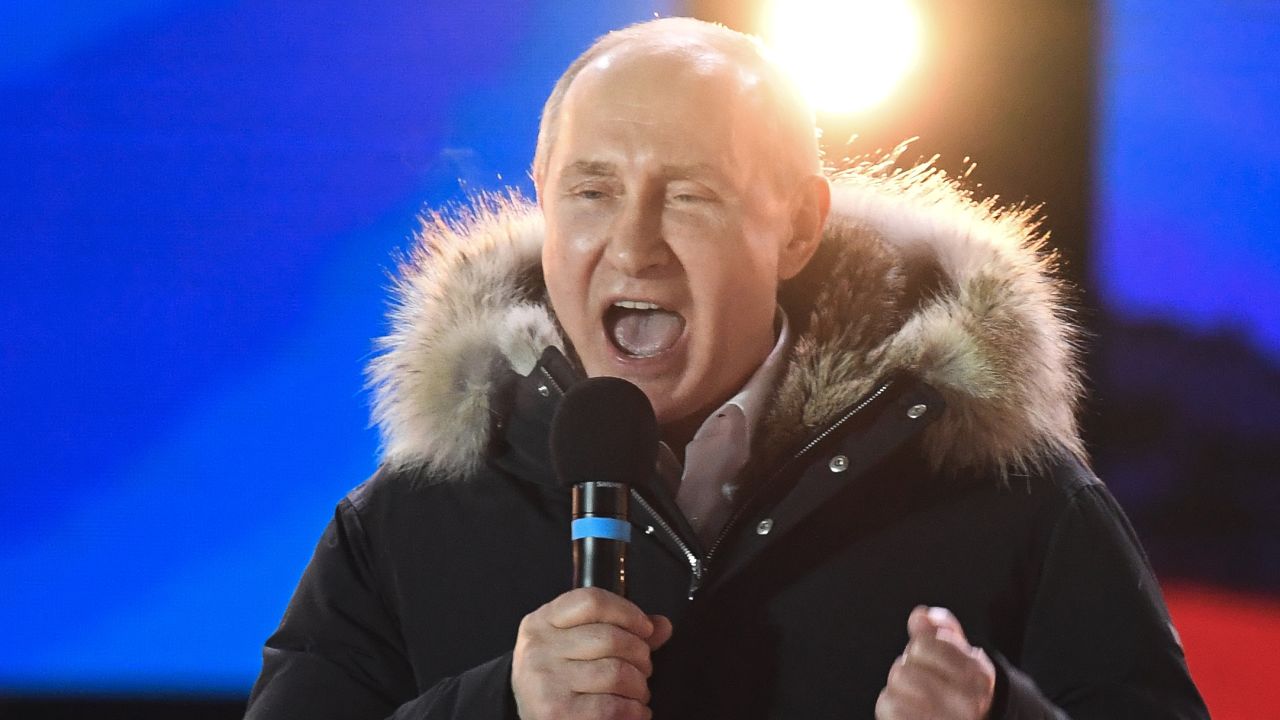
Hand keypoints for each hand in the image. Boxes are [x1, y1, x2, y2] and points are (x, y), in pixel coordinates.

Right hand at [512, 587, 672, 719]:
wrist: (532, 716)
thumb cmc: (559, 679)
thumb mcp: (577, 645)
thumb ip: (620, 630)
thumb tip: (661, 625)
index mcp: (543, 622)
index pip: (591, 601)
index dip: (627, 612)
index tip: (644, 628)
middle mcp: (539, 648)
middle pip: (609, 637)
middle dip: (640, 654)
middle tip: (643, 668)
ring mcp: (546, 680)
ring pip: (616, 672)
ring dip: (639, 685)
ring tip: (637, 691)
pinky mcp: (556, 712)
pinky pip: (612, 706)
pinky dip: (633, 710)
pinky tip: (633, 710)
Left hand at [876, 606, 995, 719]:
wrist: (973, 719)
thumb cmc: (960, 688)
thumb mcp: (961, 655)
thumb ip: (942, 630)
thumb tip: (920, 616)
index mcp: (976, 676)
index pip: (923, 644)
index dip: (919, 648)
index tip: (931, 661)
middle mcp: (965, 702)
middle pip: (903, 668)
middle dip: (908, 669)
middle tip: (923, 683)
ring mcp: (944, 719)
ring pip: (894, 686)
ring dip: (897, 688)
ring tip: (914, 697)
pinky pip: (888, 705)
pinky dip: (890, 705)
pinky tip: (907, 710)